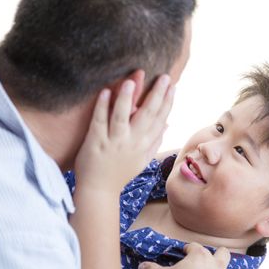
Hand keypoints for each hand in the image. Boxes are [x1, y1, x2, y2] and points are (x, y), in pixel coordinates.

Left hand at [74, 74, 173, 193]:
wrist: (99, 191)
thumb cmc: (120, 173)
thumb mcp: (143, 159)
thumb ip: (155, 140)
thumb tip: (167, 123)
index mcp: (144, 145)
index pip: (160, 120)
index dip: (167, 102)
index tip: (173, 85)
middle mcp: (132, 143)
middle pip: (147, 115)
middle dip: (156, 94)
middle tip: (163, 76)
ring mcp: (113, 143)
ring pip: (122, 117)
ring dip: (127, 98)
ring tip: (132, 80)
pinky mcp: (95, 143)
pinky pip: (99, 122)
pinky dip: (102, 106)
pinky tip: (106, 92)